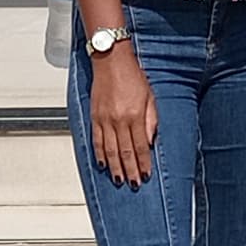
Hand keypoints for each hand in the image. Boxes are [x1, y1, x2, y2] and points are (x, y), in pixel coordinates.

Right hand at [85, 42, 157, 184]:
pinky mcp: (94, 117)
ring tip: (119, 179)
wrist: (111, 61)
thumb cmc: (132, 76)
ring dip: (115, 167)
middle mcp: (119, 120)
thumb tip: (150, 141)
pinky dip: (99, 155)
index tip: (146, 174)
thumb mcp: (150, 96)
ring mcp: (105, 120)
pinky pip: (96, 140)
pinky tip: (103, 164)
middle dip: (130, 170)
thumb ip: (151, 120)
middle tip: (133, 184)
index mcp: (135, 115)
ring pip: (109, 150)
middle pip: (125, 152)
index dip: (143, 163)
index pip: (141, 146)